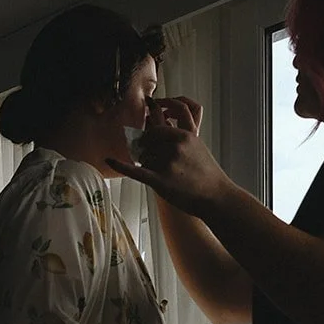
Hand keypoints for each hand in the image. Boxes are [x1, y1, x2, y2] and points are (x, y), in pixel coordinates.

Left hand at [109, 102, 234, 217]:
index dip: (149, 135)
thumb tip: (157, 127)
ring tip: (166, 175)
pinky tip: (108, 160)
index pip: (155, 128)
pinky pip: (135, 171)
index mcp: (184, 135)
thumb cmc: (205, 172)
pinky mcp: (159, 181)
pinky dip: (119, 165)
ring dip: (148, 165)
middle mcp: (174, 146)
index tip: (145, 137)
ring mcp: (167, 163)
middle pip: (147, 143)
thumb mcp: (196, 145)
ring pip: (143, 158)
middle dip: (147, 151)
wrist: (215, 196)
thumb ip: (177, 134)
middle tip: (158, 162)